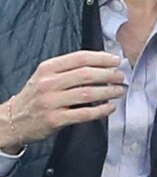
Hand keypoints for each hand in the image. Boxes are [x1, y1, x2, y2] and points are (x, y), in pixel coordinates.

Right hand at [0, 51, 124, 151]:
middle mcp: (49, 83)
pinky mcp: (54, 120)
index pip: (81, 58)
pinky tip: (109, 107)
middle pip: (86, 74)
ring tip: (119, 90)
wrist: (13, 120)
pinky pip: (83, 113)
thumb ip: (70, 67)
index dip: (102, 58)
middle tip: (120, 76)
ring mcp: (51, 102)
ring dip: (108, 91)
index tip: (116, 60)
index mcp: (49, 68)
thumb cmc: (37, 94)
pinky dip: (100, 110)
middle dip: (108, 74)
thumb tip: (103, 62)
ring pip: (87, 93)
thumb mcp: (47, 74)